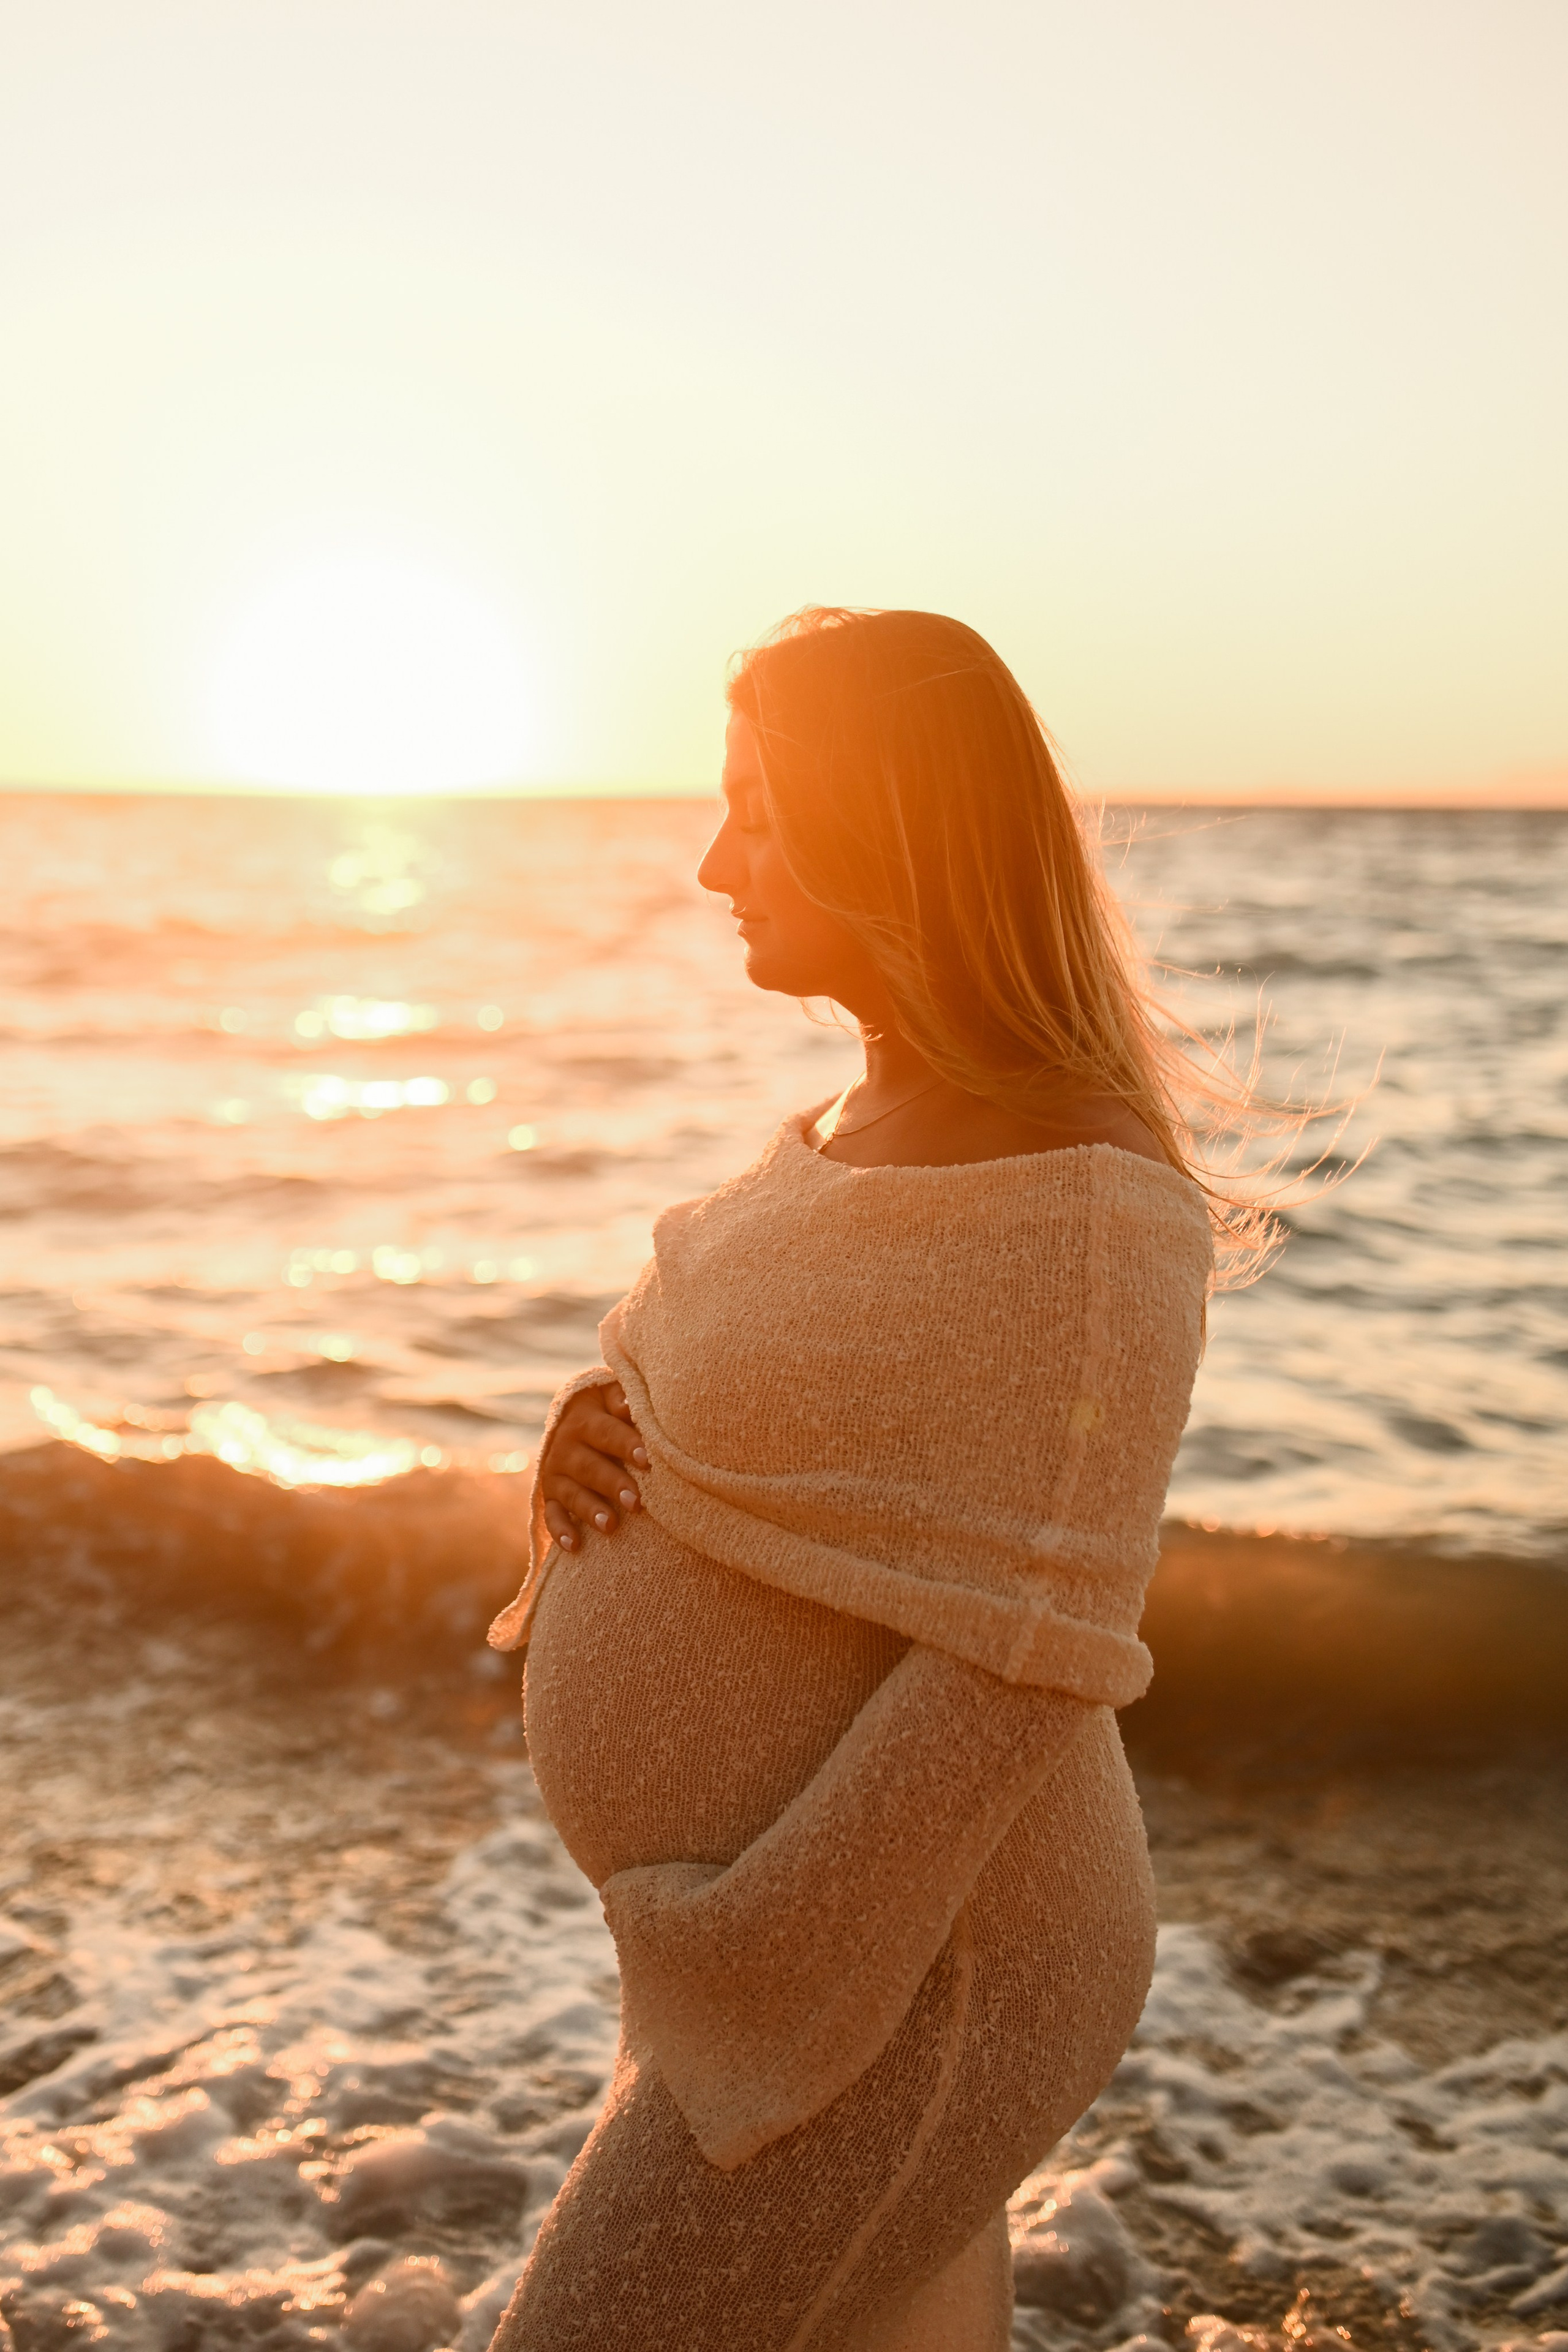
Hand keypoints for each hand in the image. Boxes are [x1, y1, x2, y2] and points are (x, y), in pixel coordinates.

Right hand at [541, 1381, 649, 1550]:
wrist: (571, 1417)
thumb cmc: (606, 1409)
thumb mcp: (609, 1396)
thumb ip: (622, 1399)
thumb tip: (632, 1405)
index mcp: (584, 1419)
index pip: (607, 1432)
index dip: (626, 1445)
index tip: (647, 1459)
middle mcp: (565, 1446)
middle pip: (590, 1467)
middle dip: (613, 1484)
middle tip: (636, 1502)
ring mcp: (555, 1472)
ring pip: (571, 1493)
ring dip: (590, 1509)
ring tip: (610, 1525)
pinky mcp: (549, 1495)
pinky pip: (552, 1515)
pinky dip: (561, 1531)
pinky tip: (575, 1546)